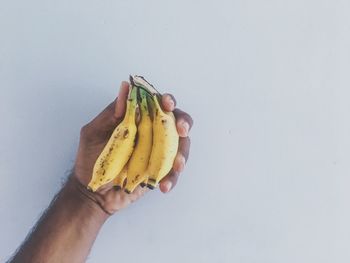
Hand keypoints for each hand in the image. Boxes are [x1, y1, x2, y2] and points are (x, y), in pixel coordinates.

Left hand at [72, 81, 192, 213]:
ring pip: (181, 147)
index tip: (166, 103)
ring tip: (177, 166)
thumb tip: (125, 88)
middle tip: (182, 130)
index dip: (166, 100)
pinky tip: (164, 186)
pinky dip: (172, 178)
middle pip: (176, 122)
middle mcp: (151, 133)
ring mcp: (158, 153)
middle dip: (184, 123)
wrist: (92, 192)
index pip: (156, 104)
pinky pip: (173, 173)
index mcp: (137, 119)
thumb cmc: (90, 159)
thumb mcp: (93, 132)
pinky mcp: (160, 171)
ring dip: (182, 154)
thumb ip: (110, 113)